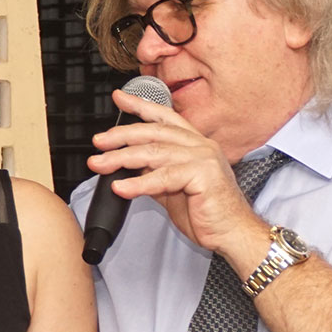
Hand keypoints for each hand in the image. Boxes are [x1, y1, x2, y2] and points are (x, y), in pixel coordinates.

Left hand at [86, 89, 266, 257]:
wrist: (232, 233)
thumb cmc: (208, 214)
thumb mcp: (173, 189)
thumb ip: (154, 174)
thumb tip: (129, 167)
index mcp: (196, 144)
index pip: (165, 118)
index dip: (141, 105)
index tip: (119, 98)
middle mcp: (201, 146)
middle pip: (155, 131)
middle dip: (122, 135)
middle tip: (99, 142)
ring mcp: (204, 158)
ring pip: (155, 152)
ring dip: (122, 158)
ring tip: (101, 164)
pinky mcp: (204, 175)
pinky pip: (164, 177)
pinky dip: (139, 183)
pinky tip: (121, 188)